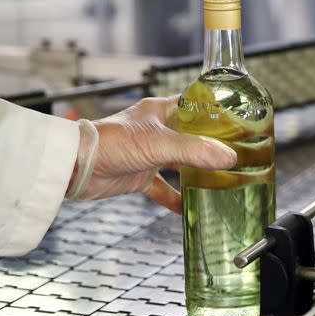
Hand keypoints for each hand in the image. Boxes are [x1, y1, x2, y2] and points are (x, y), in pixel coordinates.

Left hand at [66, 96, 236, 213]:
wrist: (75, 167)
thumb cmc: (109, 143)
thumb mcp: (158, 143)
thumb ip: (194, 151)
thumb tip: (227, 157)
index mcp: (161, 111)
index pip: (196, 106)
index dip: (216, 112)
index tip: (239, 121)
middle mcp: (157, 129)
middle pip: (193, 136)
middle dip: (213, 146)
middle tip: (238, 153)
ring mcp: (149, 153)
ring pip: (181, 162)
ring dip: (198, 172)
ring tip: (222, 179)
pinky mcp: (140, 175)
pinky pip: (164, 188)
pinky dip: (176, 198)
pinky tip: (190, 209)